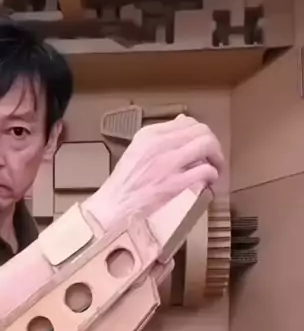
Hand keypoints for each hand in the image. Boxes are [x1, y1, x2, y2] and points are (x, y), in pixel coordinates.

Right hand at [86, 114, 223, 229]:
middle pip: (201, 131)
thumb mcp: (137, 151)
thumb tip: (182, 123)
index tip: (201, 148)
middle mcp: (159, 144)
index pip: (187, 122)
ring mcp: (167, 164)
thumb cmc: (124, 185)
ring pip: (207, 145)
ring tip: (215, 170)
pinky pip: (205, 171)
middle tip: (214, 160)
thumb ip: (159, 138)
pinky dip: (212, 176)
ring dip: (217, 158)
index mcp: (149, 135)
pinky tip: (209, 183)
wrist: (113, 208)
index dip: (200, 134)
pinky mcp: (174, 184)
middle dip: (213, 145)